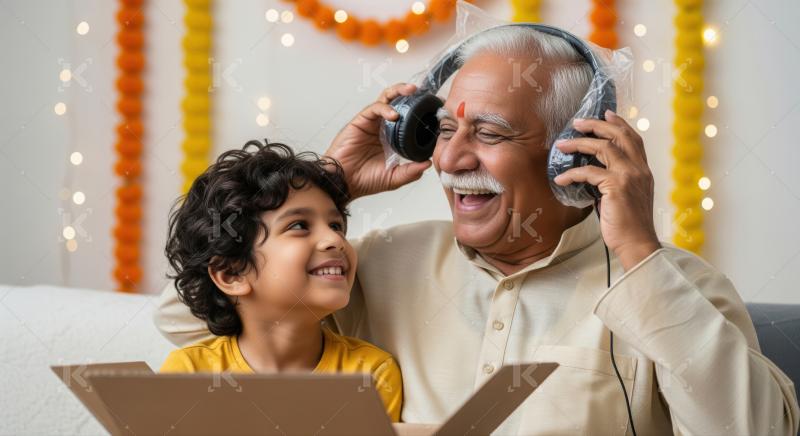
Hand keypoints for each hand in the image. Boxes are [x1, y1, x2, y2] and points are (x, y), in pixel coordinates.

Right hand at [326, 83, 432, 199]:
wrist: (344, 183)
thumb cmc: (364, 181)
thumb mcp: (394, 178)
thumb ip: (411, 171)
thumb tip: (429, 164)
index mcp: (392, 138)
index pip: (408, 119)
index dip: (420, 112)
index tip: (434, 110)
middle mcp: (383, 127)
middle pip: (398, 102)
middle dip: (410, 94)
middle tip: (424, 92)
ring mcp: (372, 123)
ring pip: (386, 99)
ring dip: (399, 92)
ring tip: (411, 91)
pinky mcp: (360, 121)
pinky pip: (374, 108)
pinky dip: (385, 108)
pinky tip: (394, 115)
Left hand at [553, 110, 661, 269]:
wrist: (637, 244)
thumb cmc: (628, 225)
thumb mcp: (625, 197)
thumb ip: (615, 181)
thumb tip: (592, 173)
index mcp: (643, 171)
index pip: (634, 138)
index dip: (620, 123)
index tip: (606, 113)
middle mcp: (638, 169)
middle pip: (619, 135)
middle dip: (597, 125)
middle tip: (578, 122)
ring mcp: (628, 177)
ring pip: (602, 148)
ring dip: (579, 143)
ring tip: (561, 145)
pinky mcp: (616, 187)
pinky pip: (588, 172)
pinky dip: (571, 174)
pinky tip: (560, 179)